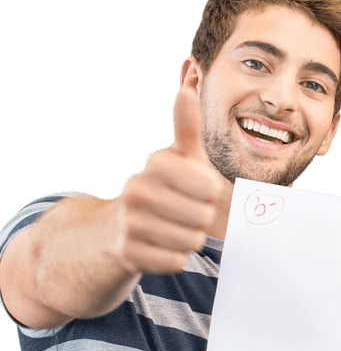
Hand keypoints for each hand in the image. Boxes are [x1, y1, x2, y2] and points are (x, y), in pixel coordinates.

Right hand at [107, 87, 222, 273]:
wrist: (119, 226)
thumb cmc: (166, 187)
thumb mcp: (179, 157)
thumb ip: (187, 127)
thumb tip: (188, 89)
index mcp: (154, 163)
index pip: (210, 187)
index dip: (210, 193)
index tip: (196, 189)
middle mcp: (136, 189)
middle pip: (203, 216)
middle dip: (201, 217)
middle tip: (184, 211)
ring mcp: (129, 222)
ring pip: (192, 240)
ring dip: (190, 238)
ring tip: (172, 227)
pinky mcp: (128, 253)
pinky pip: (176, 261)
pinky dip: (175, 257)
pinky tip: (160, 245)